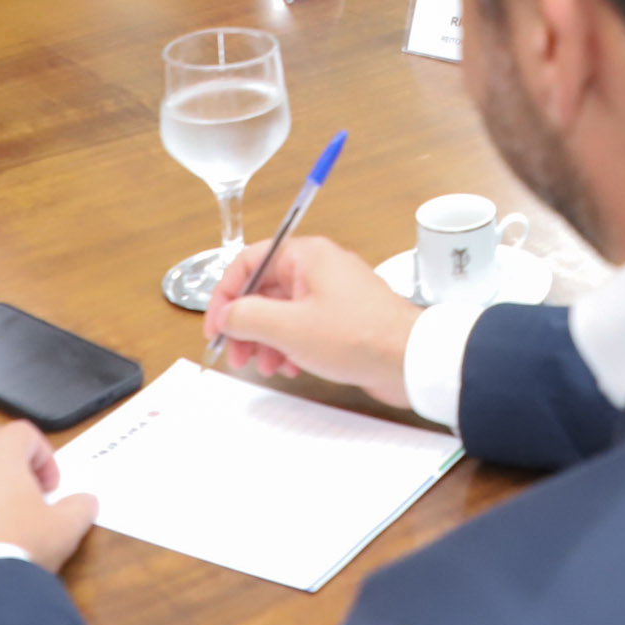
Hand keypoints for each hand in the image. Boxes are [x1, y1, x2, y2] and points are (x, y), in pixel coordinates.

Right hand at [205, 235, 418, 408]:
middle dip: (246, 324)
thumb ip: (247, 316)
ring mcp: (333, 294)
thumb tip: (227, 314)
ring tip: (265, 367)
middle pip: (264, 289)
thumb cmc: (354, 336)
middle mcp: (319, 268)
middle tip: (237, 354)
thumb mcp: (288, 327)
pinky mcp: (344, 319)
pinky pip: (304, 327)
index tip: (216, 326)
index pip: (249, 261)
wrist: (408, 360)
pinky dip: (290, 346)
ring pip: (283, 312)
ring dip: (266, 340)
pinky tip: (290, 368)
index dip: (226, 294)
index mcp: (306, 255)